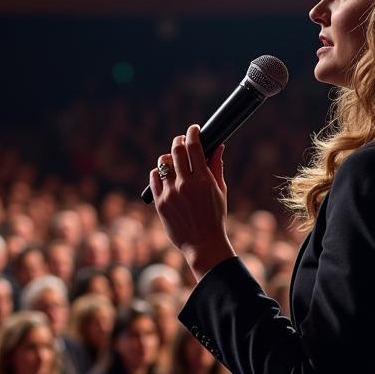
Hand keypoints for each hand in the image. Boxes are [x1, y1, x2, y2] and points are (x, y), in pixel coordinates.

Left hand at [150, 125, 234, 281]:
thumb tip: (219, 146)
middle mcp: (186, 184)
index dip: (192, 133)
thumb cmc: (215, 217)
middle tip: (182, 141)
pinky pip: (154, 177)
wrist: (203, 244)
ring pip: (163, 162)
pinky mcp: (160, 202)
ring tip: (174, 161)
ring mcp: (171, 193)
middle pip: (177, 150)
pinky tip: (165, 175)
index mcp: (203, 180)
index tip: (193, 129)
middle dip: (179, 141)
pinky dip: (159, 172)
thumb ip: (217, 167)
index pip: (195, 146)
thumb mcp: (220, 191)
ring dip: (168, 157)